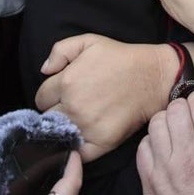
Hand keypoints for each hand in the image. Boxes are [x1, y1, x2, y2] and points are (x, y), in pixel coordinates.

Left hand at [36, 34, 174, 161]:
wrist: (152, 77)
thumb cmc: (121, 58)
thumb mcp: (89, 41)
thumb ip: (60, 50)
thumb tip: (44, 70)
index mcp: (66, 82)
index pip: (41, 99)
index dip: (50, 96)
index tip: (61, 95)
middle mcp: (73, 106)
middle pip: (48, 118)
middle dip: (56, 113)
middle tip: (72, 108)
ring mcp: (87, 126)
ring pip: (61, 135)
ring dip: (65, 130)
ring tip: (79, 121)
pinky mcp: (102, 141)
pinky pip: (77, 153)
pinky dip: (77, 149)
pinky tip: (83, 138)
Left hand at [136, 92, 193, 194]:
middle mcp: (187, 156)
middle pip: (175, 108)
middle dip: (183, 107)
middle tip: (190, 119)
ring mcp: (164, 168)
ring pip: (156, 123)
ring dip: (166, 122)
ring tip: (175, 133)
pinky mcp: (148, 180)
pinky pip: (142, 146)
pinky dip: (151, 142)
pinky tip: (162, 150)